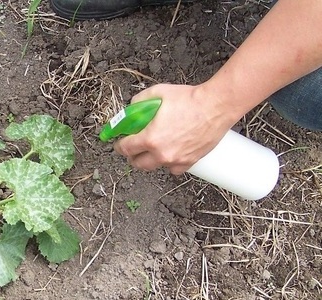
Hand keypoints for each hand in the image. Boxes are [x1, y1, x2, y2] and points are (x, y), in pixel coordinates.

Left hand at [113, 83, 235, 174]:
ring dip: (150, 160)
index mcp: (150, 138)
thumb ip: (140, 101)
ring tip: (151, 151)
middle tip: (133, 149)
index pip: (126, 149)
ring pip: (155, 167)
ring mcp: (176, 159)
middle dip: (132, 156)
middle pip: (138, 163)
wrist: (216, 106)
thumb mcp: (158, 93)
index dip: (119, 145)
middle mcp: (161, 153)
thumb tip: (131, 108)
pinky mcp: (190, 161)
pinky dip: (170, 164)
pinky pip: (174, 169)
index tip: (119, 143)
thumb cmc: (190, 99)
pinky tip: (169, 154)